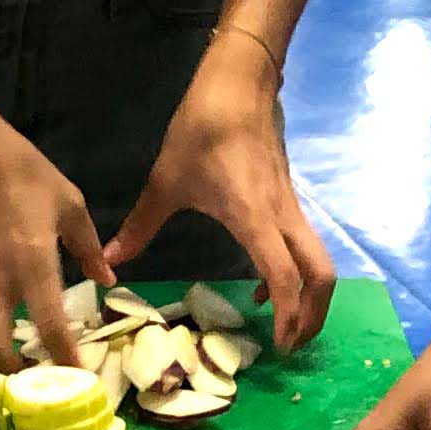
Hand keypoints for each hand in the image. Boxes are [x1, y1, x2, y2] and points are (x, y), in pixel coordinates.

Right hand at [0, 97, 109, 368]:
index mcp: (32, 265)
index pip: (50, 329)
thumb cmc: (19, 169)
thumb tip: (106, 279)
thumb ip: (86, 247)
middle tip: (33, 381)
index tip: (80, 380)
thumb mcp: (67, 202)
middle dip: (12, 378)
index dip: (66, 362)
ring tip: (4, 365)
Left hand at [106, 37, 335, 351]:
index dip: (288, 314)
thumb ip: (140, 225)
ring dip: (310, 296)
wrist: (238, 84)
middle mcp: (282, 216)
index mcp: (254, 217)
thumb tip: (109, 262)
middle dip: (313, 315)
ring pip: (319, 261)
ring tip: (283, 324)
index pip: (285, 275)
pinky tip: (263, 282)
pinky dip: (297, 273)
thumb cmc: (202, 130)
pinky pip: (304, 245)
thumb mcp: (165, 181)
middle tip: (289, 345)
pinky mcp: (289, 199)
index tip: (277, 345)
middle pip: (321, 275)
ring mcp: (291, 207)